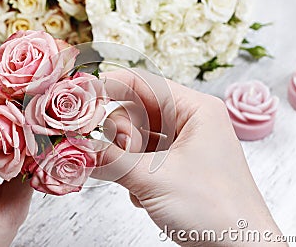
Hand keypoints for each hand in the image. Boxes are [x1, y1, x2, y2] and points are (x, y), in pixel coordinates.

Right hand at [95, 69, 285, 245]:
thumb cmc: (216, 212)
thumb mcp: (154, 179)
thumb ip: (110, 159)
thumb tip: (78, 147)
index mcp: (196, 110)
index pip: (144, 84)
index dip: (111, 87)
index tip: (83, 99)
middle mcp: (190, 123)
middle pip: (136, 110)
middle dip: (120, 134)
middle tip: (115, 155)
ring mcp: (183, 146)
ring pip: (136, 136)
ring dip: (125, 157)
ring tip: (134, 181)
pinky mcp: (176, 167)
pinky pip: (141, 157)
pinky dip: (133, 172)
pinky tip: (144, 193)